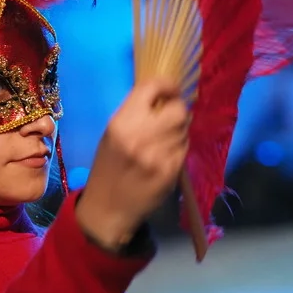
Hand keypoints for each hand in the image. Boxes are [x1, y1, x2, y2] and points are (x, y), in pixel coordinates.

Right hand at [76, 78, 189, 249]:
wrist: (108, 208)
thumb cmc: (107, 167)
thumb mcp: (112, 134)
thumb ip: (135, 114)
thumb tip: (162, 98)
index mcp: (121, 123)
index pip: (152, 87)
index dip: (167, 85)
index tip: (170, 90)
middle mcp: (141, 136)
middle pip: (178, 109)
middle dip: (177, 110)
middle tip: (170, 116)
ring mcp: (158, 155)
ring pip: (184, 128)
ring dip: (179, 130)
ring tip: (165, 139)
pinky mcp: (171, 171)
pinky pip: (184, 148)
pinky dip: (179, 148)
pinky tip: (166, 155)